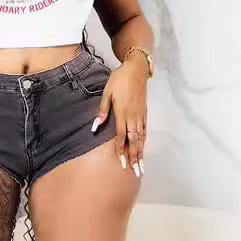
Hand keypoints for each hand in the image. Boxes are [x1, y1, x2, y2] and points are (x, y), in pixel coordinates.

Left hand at [91, 57, 147, 175]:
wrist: (136, 69)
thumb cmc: (119, 79)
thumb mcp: (107, 93)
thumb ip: (102, 111)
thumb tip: (95, 127)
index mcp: (123, 112)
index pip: (121, 136)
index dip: (121, 151)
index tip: (121, 164)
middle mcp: (133, 116)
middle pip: (134, 141)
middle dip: (134, 157)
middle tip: (135, 171)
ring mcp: (140, 115)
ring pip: (141, 137)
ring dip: (140, 152)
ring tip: (141, 166)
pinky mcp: (144, 112)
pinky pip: (144, 130)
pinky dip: (144, 141)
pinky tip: (143, 148)